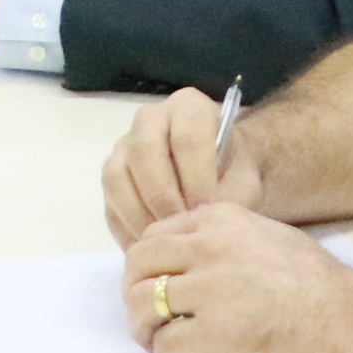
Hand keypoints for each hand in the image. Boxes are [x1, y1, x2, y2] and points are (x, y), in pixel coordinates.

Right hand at [102, 85, 269, 247]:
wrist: (218, 176)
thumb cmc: (232, 174)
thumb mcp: (243, 181)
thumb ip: (229, 196)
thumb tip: (199, 218)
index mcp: (188, 107)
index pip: (186, 137)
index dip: (196, 177)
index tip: (207, 209)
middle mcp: (150, 118)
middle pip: (144, 151)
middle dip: (163, 195)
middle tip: (180, 226)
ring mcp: (125, 145)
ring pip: (117, 175)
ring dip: (139, 212)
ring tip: (163, 239)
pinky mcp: (112, 174)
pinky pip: (109, 200)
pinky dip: (126, 226)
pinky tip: (148, 245)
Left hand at [120, 202, 352, 352]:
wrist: (352, 324)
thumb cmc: (320, 289)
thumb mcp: (269, 238)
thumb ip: (226, 240)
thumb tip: (192, 258)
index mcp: (219, 223)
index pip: (155, 236)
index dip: (148, 266)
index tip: (156, 286)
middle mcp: (208, 248)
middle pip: (138, 265)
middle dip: (133, 293)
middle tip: (147, 318)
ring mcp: (209, 289)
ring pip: (141, 304)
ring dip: (144, 330)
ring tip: (162, 345)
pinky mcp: (213, 332)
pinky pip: (165, 345)